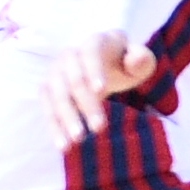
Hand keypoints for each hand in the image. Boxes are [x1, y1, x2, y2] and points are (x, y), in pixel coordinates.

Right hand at [42, 29, 151, 143]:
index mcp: (94, 43)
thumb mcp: (138, 59)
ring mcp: (55, 72)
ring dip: (66, 119)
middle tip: (99, 128)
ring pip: (57, 96)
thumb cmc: (123, 62)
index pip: (91, 55)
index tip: (102, 91)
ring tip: (78, 141)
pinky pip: (48, 109)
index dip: (95, 71)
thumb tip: (136, 61)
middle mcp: (69, 55)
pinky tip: (63, 146)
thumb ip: (141, 59)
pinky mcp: (48, 90)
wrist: (103, 63)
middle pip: (75, 80)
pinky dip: (54, 127)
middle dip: (86, 105)